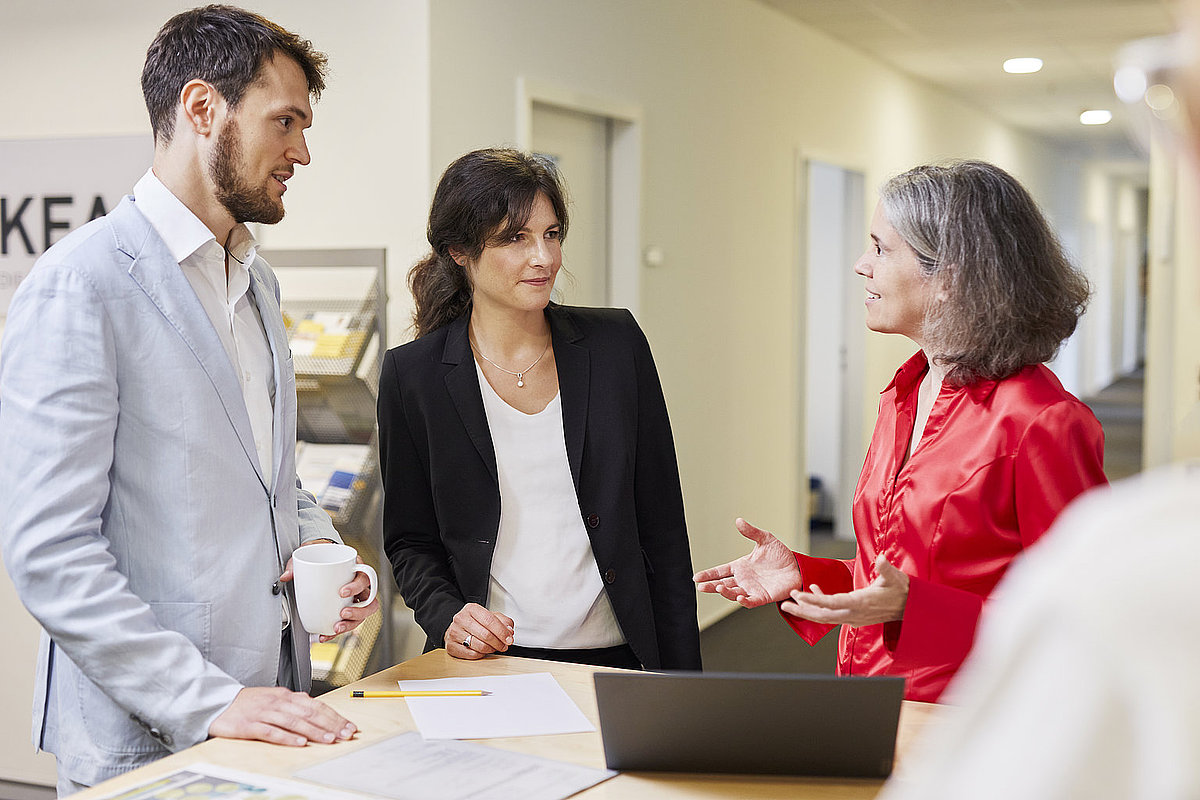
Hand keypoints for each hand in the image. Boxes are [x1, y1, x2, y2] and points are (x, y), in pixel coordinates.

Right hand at [209, 686, 356, 746]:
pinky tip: (299, 743)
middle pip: (309, 713)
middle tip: (345, 734)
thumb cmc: (249, 703)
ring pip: (293, 721)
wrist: (218, 702)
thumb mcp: (275, 700)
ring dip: (313, 731)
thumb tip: (318, 713)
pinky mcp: (250, 725)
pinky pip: (271, 731)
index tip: (348, 726)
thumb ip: (295, 706)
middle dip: (330, 724)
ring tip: (328, 739)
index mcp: (286, 696)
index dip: (334, 716)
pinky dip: (287, 737)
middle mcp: (278, 703)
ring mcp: (264, 713)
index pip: (316, 706)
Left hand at [279, 541, 379, 641]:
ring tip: (336, 627)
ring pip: (363, 615)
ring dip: (351, 623)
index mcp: (356, 568)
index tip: (342, 592)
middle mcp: (360, 585)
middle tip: (342, 613)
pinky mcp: (347, 608)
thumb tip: (286, 576)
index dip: (357, 587)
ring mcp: (355, 598)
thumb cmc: (321, 553)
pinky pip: (348, 623)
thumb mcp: (311, 552)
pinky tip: (325, 634)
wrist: (320, 556)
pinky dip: (336, 631)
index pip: (365, 577)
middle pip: (370, 600)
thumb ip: (297, 564)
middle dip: (358, 611)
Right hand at [445, 603, 514, 659]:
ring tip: (494, 647)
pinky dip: (481, 654)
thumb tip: (509, 631)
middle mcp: (461, 619)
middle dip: (498, 643)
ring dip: (491, 649)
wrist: (457, 628)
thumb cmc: (475, 622)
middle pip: (485, 634)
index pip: (489, 620)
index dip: (502, 631)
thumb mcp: (490, 616)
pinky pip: (472, 654)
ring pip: (479, 646)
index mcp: (471, 609)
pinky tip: (483, 650)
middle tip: (504, 646)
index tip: (509, 639)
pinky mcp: (451, 646)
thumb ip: (503, 621)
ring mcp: (454, 632)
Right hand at [693, 518, 801, 606]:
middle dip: (711, 586)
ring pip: (734, 593)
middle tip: (701, 587)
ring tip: (719, 587)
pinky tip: (738, 596)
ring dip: (726, 592)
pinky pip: (751, 601)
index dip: (709, 574)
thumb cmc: (781, 555)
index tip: (696, 577)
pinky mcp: (763, 597)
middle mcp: (744, 579)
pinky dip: (744, 601)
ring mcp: (752, 589)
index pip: (720, 571)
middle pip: (723, 584)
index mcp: (741, 566)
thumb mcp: (765, 539)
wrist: (798, 567)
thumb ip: (751, 532)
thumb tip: (738, 520)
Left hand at [780, 554, 908, 626]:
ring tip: (791, 602)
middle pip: (823, 616)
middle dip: (803, 610)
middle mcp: (854, 614)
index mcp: (861, 603)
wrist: (911, 608)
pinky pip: (832, 613)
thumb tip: (882, 558)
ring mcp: (853, 617)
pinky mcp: (854, 616)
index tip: (798, 596)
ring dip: (807, 609)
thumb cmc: (902, 591)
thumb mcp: (896, 578)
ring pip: (825, 616)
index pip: (833, 604)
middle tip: (784, 604)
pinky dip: (821, 603)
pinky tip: (814, 591)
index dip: (814, 601)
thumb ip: (886, 569)